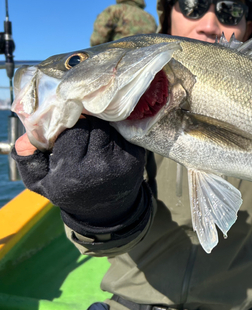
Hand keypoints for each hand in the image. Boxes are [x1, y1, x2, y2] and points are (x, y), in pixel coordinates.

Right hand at [12, 116, 145, 225]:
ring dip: (101, 129)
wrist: (107, 212)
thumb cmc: (71, 192)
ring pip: (108, 126)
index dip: (67, 129)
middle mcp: (100, 168)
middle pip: (92, 125)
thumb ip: (28, 160)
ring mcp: (122, 162)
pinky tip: (110, 147)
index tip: (65, 138)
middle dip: (85, 127)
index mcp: (72, 174)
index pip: (72, 131)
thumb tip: (26, 139)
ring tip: (95, 144)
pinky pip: (123, 132)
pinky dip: (115, 135)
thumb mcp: (41, 183)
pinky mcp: (138, 157)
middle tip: (81, 139)